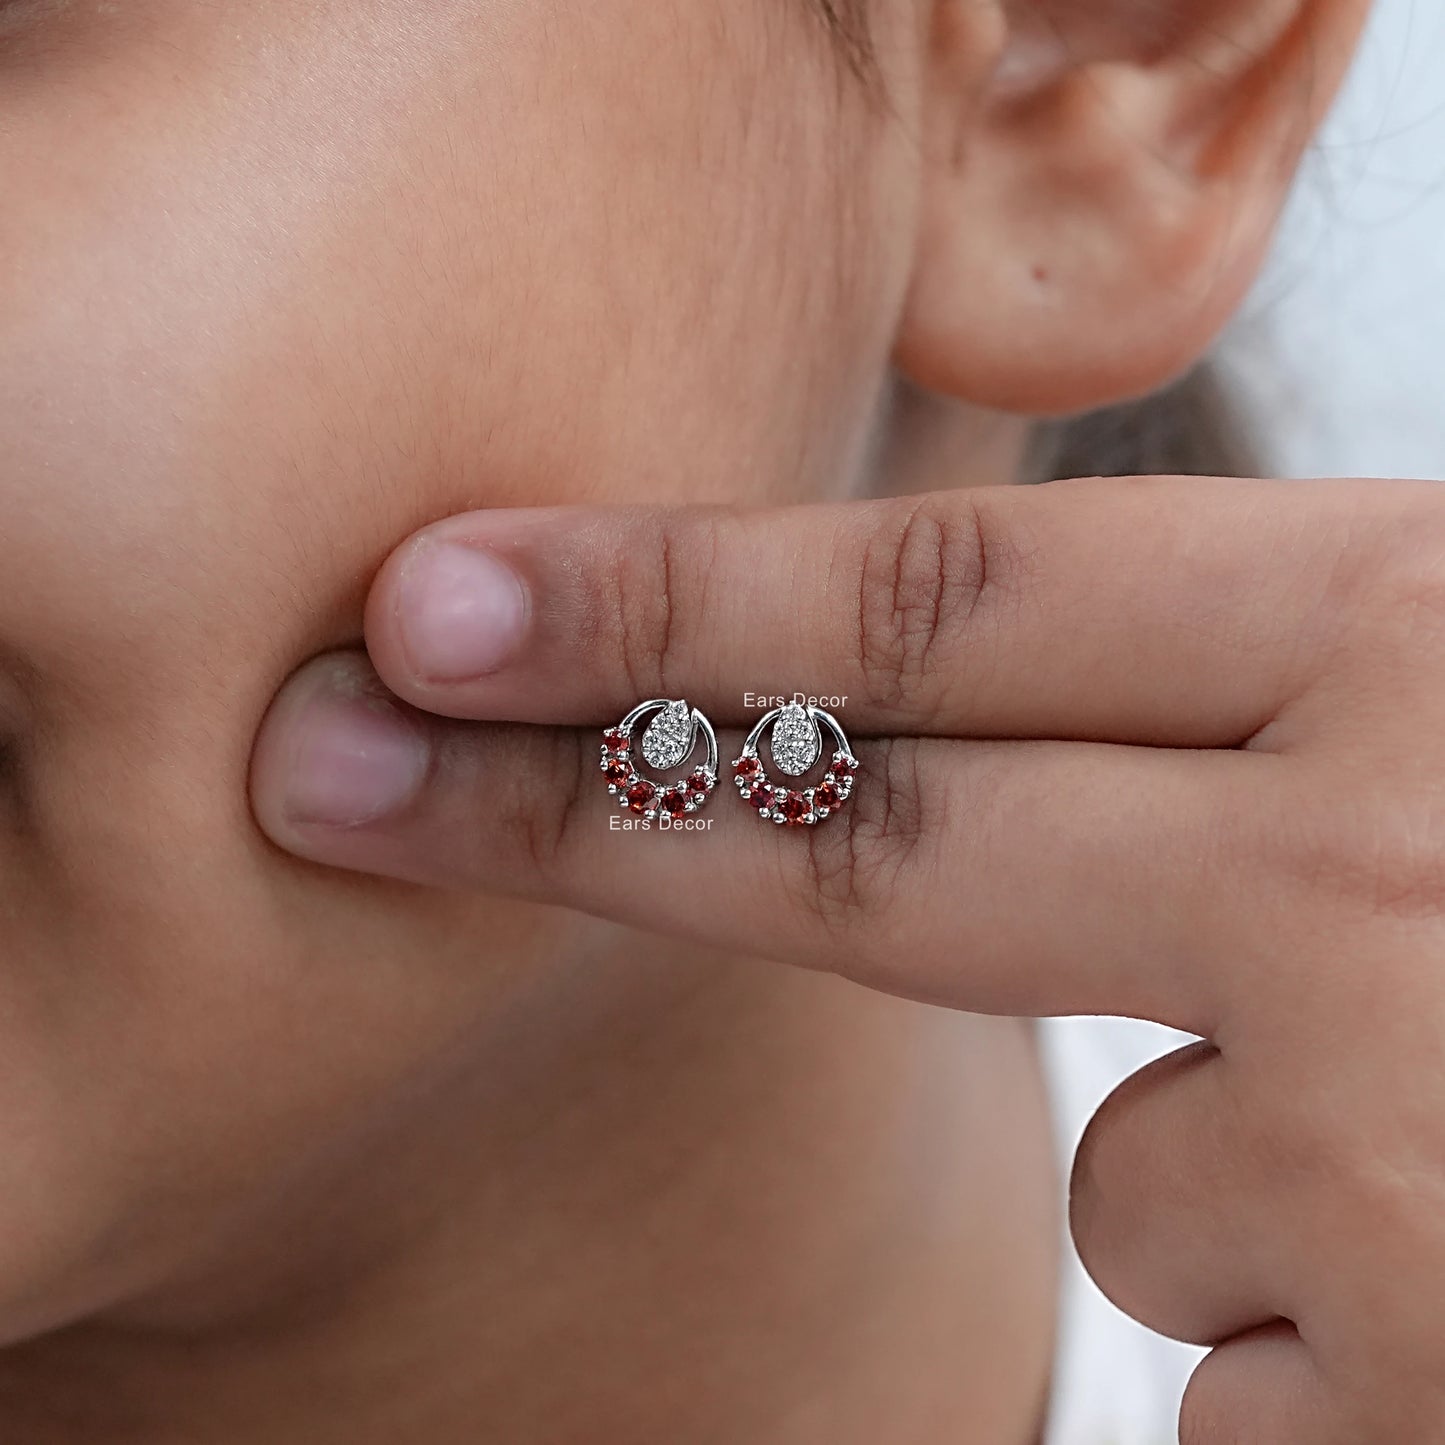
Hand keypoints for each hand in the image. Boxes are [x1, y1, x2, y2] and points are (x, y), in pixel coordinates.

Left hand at [251, 475, 1444, 1440]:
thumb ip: (1245, 721)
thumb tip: (960, 755)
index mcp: (1416, 644)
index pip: (948, 608)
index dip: (667, 594)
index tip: (437, 601)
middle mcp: (1394, 879)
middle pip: (868, 834)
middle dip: (575, 798)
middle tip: (347, 759)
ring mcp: (1406, 1170)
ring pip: (1124, 1169)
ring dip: (1228, 1153)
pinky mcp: (1425, 1399)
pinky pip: (1241, 1354)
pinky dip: (1322, 1317)